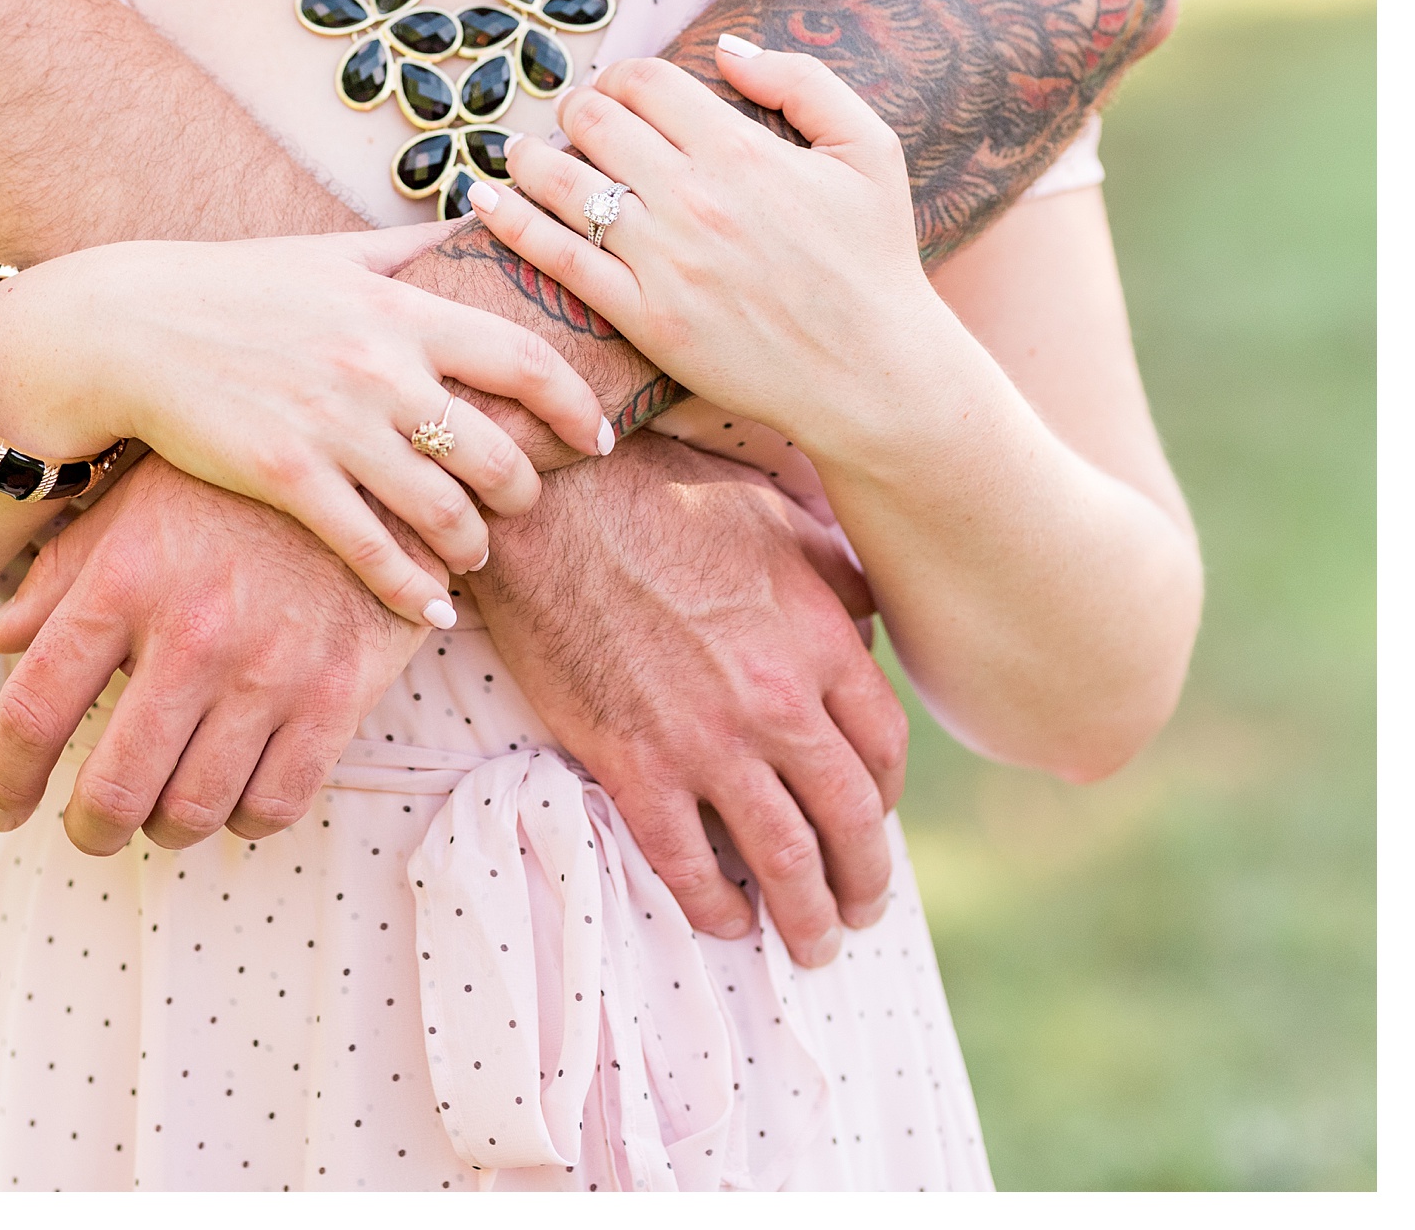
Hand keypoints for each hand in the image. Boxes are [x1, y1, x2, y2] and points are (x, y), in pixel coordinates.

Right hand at [0, 226, 611, 625]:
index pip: (523, 359)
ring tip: (471, 553)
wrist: (132, 328)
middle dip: (523, 490)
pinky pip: (371, 548)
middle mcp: (381, 369)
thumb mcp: (327, 251)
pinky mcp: (289, 476)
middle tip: (522, 503)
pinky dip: (412, 589)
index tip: (595, 437)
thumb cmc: (231, 287)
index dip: (574, 406)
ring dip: (472, 543)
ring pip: (444, 508)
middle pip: (496, 449)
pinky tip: (432, 612)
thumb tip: (476, 219)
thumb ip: (405, 249)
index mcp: (399, 310)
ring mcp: (336, 427)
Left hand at [0, 453, 427, 853]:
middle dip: (89, 828)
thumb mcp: (130, 511)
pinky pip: (275, 803)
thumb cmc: (227, 490)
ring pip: (194, 810)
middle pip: (114, 786)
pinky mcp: (338, 695)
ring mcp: (270, 669)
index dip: (5, 779)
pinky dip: (243, 819)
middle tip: (88, 829)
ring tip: (160, 812)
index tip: (1, 809)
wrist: (363, 464)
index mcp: (124, 581)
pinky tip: (233, 794)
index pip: (35, 709)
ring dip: (165, 830)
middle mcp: (193, 631)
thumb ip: (59, 580)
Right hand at [470, 431, 907, 968]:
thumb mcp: (777, 523)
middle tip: (862, 909)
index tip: (874, 817)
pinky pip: (685, 863)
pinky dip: (714, 905)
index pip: (886, 750)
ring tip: (811, 943)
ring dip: (806, 914)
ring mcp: (706, 742)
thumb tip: (860, 627)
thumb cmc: (663, 499)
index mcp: (822, 644)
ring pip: (781, 857)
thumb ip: (832, 584)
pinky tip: (728, 922)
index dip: (887, 796)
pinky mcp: (634, 764)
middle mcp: (779, 705)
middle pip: (849, 820)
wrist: (556, 508)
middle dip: (863, 878)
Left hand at [477, 41, 957, 463]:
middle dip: (577, 110)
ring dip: (529, 156)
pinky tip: (484, 200)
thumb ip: (803, 83)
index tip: (617, 90)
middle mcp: (694, 198)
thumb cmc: (876, 261)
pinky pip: (558, 259)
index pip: (647, 82)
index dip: (620, 76)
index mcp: (742, 150)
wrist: (872, 373)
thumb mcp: (868, 150)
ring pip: (565, 183)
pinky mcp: (642, 316)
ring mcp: (663, 259)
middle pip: (597, 122)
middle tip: (573, 121)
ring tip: (517, 151)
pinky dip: (510, 221)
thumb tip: (728, 48)